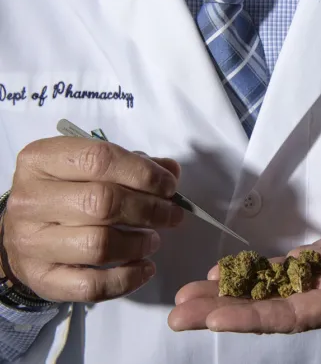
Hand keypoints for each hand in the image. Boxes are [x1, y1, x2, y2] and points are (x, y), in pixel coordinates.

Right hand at [1, 137, 183, 302]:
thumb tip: (170, 171)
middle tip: (172, 215)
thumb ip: (134, 165)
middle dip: (149, 209)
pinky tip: (145, 268)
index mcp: (42, 160)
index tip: (169, 186)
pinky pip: (91, 286)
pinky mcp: (41, 278)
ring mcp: (31, 242)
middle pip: (102, 202)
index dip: (143, 173)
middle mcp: (30, 199)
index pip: (100, 159)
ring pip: (98, 245)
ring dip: (138, 244)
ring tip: (154, 240)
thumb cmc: (67, 192)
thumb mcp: (93, 167)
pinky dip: (126, 279)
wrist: (25, 231)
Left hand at [168, 207, 320, 333]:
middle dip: (222, 313)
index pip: (295, 314)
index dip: (254, 317)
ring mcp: (314, 284)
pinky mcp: (311, 267)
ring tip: (184, 297)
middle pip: (266, 311)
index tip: (213, 317)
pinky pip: (271, 275)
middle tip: (177, 316)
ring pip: (263, 294)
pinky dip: (243, 276)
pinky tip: (216, 275)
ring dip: (223, 295)